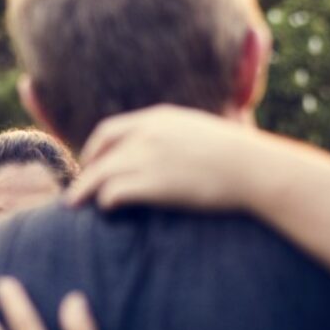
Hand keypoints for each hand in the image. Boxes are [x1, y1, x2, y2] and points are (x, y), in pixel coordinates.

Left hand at [66, 105, 271, 213]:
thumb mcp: (200, 132)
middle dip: (83, 175)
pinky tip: (106, 210)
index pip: (109, 131)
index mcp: (158, 118)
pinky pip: (112, 193)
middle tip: (73, 194)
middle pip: (99, 155)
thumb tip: (168, 151)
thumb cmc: (238, 156)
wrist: (255, 168)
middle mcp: (147, 134)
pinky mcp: (152, 184)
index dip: (93, 150)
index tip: (88, 165)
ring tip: (74, 207)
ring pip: (99, 175)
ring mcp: (148, 158)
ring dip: (84, 192)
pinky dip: (104, 202)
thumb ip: (175, 136)